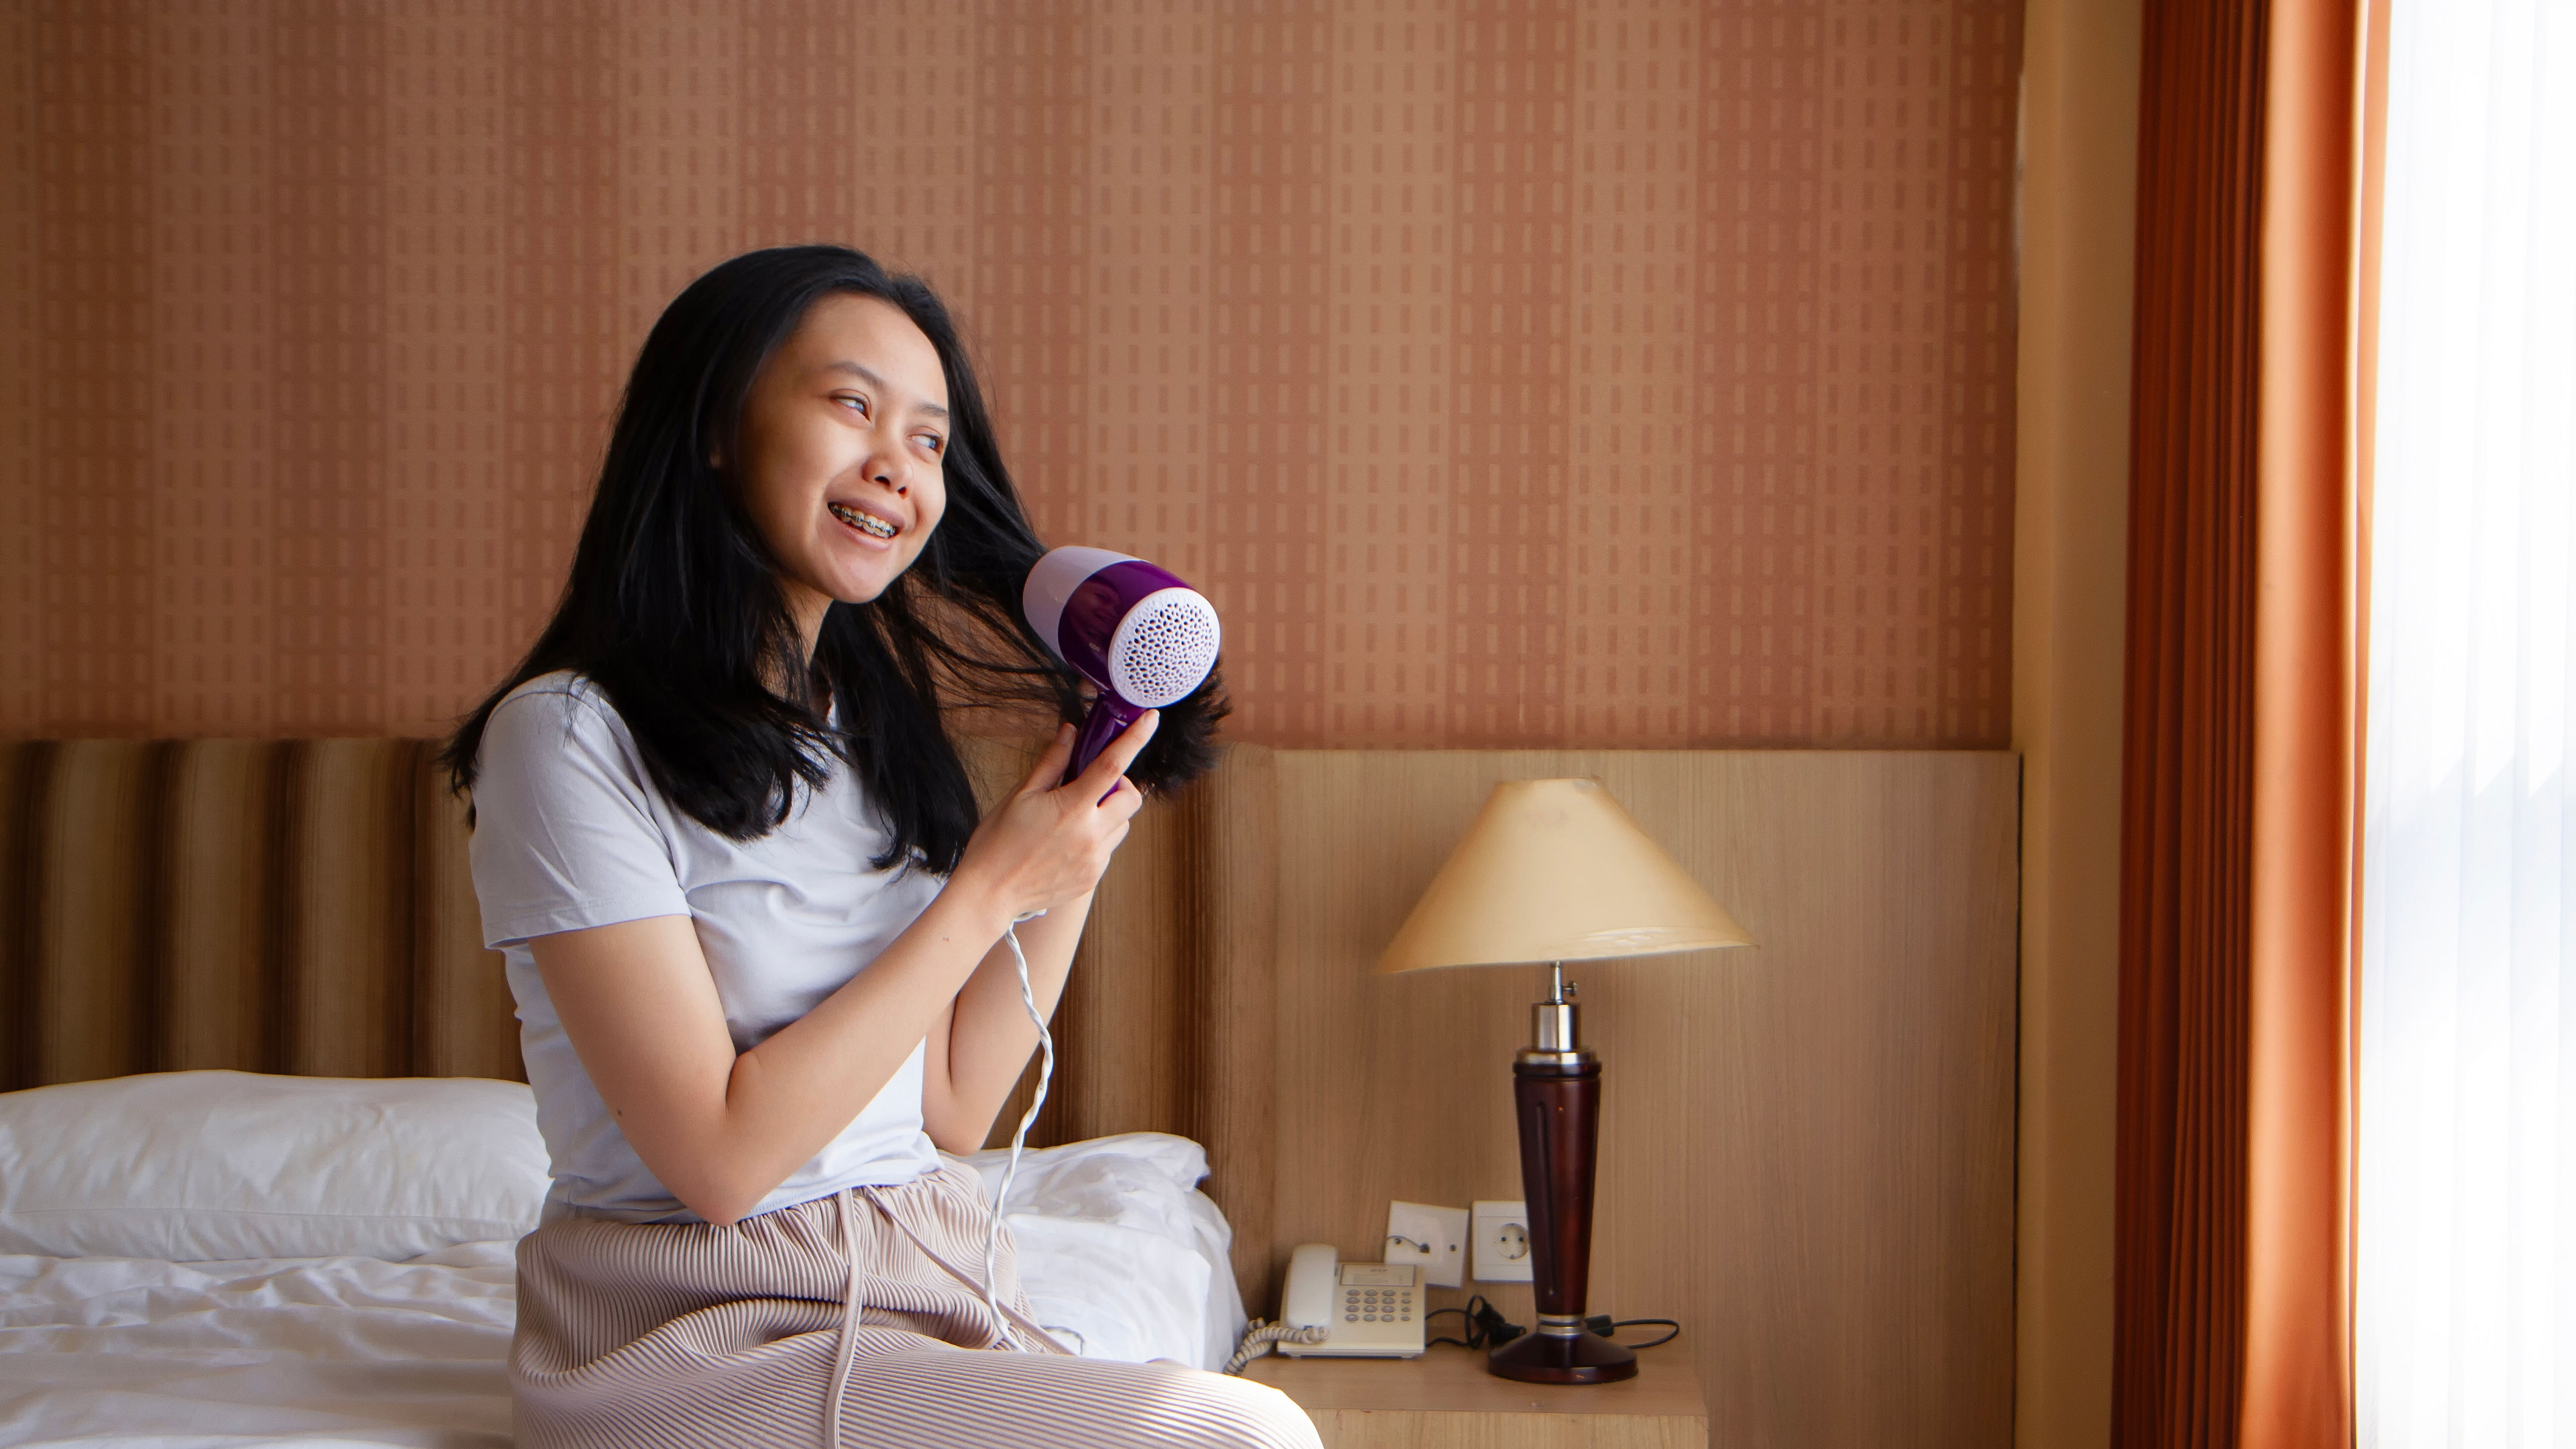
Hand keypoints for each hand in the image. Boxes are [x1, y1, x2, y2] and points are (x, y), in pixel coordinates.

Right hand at [953, 711, 1158, 925]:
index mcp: (1071, 808)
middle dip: (1119, 786)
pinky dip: (1098, 837)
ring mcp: (1094, 860)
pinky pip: (1109, 849)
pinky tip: (1068, 841)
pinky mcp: (1093, 877)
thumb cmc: (997, 843)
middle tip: (1092, 785)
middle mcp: (1090, 835)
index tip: (1150, 719)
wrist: (989, 894)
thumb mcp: (1020, 795)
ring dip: (1109, 813)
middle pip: (1131, 798)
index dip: (1136, 739)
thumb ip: (1052, 762)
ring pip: (1123, 825)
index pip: (1113, 765)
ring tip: (1074, 817)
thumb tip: (1070, 733)